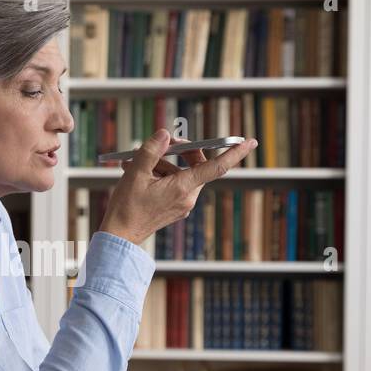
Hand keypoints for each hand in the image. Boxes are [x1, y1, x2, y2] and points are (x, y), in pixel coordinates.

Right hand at [98, 129, 256, 246]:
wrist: (119, 236)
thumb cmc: (127, 207)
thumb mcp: (135, 172)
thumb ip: (152, 150)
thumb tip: (165, 134)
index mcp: (183, 188)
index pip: (217, 167)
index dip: (235, 152)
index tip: (251, 142)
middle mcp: (188, 197)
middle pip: (195, 165)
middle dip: (179, 152)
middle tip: (160, 144)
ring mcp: (182, 205)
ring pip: (182, 173)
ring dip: (162, 164)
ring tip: (135, 164)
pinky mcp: (175, 208)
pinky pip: (175, 184)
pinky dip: (160, 175)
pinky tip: (139, 174)